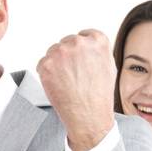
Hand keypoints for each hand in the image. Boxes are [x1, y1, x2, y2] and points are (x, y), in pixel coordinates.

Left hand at [36, 29, 115, 150]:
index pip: (84, 35)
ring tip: (67, 82)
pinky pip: (42, 63)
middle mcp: (79, 42)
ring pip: (53, 52)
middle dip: (68, 57)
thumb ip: (97, 50)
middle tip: (74, 76)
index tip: (81, 62)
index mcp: (97, 40)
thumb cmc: (100, 94)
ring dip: (56, 64)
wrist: (89, 115)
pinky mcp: (46, 63)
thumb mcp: (109, 65)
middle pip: (66, 42)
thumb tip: (86, 42)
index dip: (81, 50)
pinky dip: (47, 74)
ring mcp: (61, 52)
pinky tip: (58, 85)